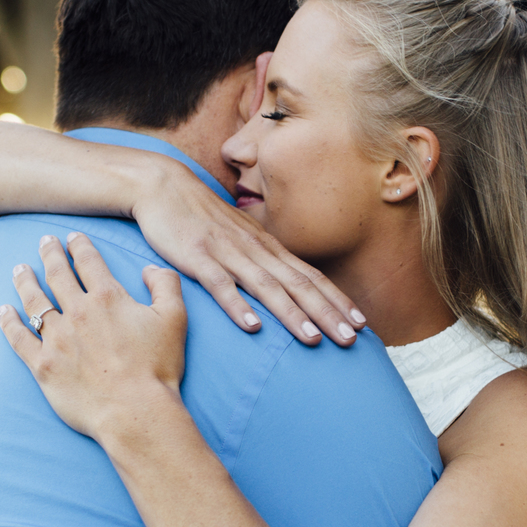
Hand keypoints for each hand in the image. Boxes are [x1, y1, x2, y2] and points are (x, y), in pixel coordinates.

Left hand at [0, 233, 189, 443]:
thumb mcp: (175, 319)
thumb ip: (166, 284)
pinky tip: (3, 311)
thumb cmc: (158, 368)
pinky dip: (8, 322)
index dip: (79, 246)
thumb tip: (150, 268)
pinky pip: (18, 338)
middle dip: (50, 254)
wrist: (135, 412)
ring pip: (34, 301)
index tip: (72, 238)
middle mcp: (78, 312)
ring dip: (25, 281)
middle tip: (44, 242)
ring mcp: (57, 338)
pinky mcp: (42, 365)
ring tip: (19, 269)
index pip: (89, 262)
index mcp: (108, 298)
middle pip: (57, 275)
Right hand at [128, 155, 362, 345]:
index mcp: (267, 247)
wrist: (164, 186)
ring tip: (314, 339)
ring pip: (267, 287)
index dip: (336, 299)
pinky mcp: (198, 257)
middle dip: (327, 312)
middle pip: (298, 284)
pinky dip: (239, 306)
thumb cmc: (203, 218)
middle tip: (352, 339)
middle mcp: (255, 249)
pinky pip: (221, 285)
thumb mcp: (240, 237)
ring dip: (292, 314)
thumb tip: (285, 287)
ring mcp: (227, 253)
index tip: (362, 323)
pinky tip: (253, 327)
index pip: (310, 275)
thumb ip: (261, 261)